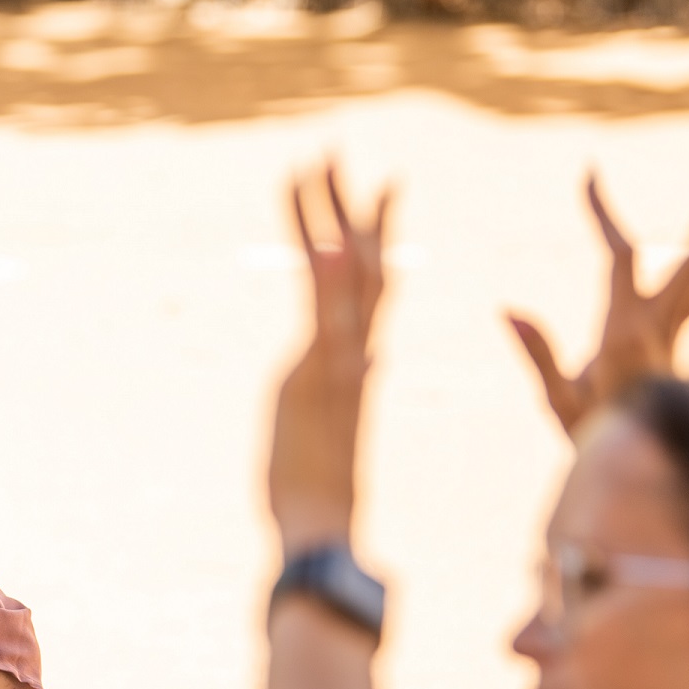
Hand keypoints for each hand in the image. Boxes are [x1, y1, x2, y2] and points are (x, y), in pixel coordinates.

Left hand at [270, 163, 390, 553]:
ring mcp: (338, 361)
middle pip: (361, 265)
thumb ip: (341, 406)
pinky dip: (317, 264)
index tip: (374, 198)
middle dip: (349, 208)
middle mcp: (353, 355)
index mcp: (355, 369)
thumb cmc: (316, 508)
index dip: (371, 243)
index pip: (369, 293)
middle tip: (336, 152)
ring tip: (316, 159)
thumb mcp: (322, 444)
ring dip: (326, 214)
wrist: (322, 536)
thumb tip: (364, 380)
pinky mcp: (315, 375)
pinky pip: (320, 306)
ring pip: (341, 271)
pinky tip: (314, 225)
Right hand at [506, 165, 688, 437]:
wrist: (642, 473)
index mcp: (630, 333)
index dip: (607, 213)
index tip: (590, 176)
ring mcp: (679, 333)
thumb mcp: (558, 403)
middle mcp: (665, 328)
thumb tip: (509, 309)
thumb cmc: (593, 440)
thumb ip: (539, 355)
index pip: (622, 259)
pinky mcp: (681, 340)